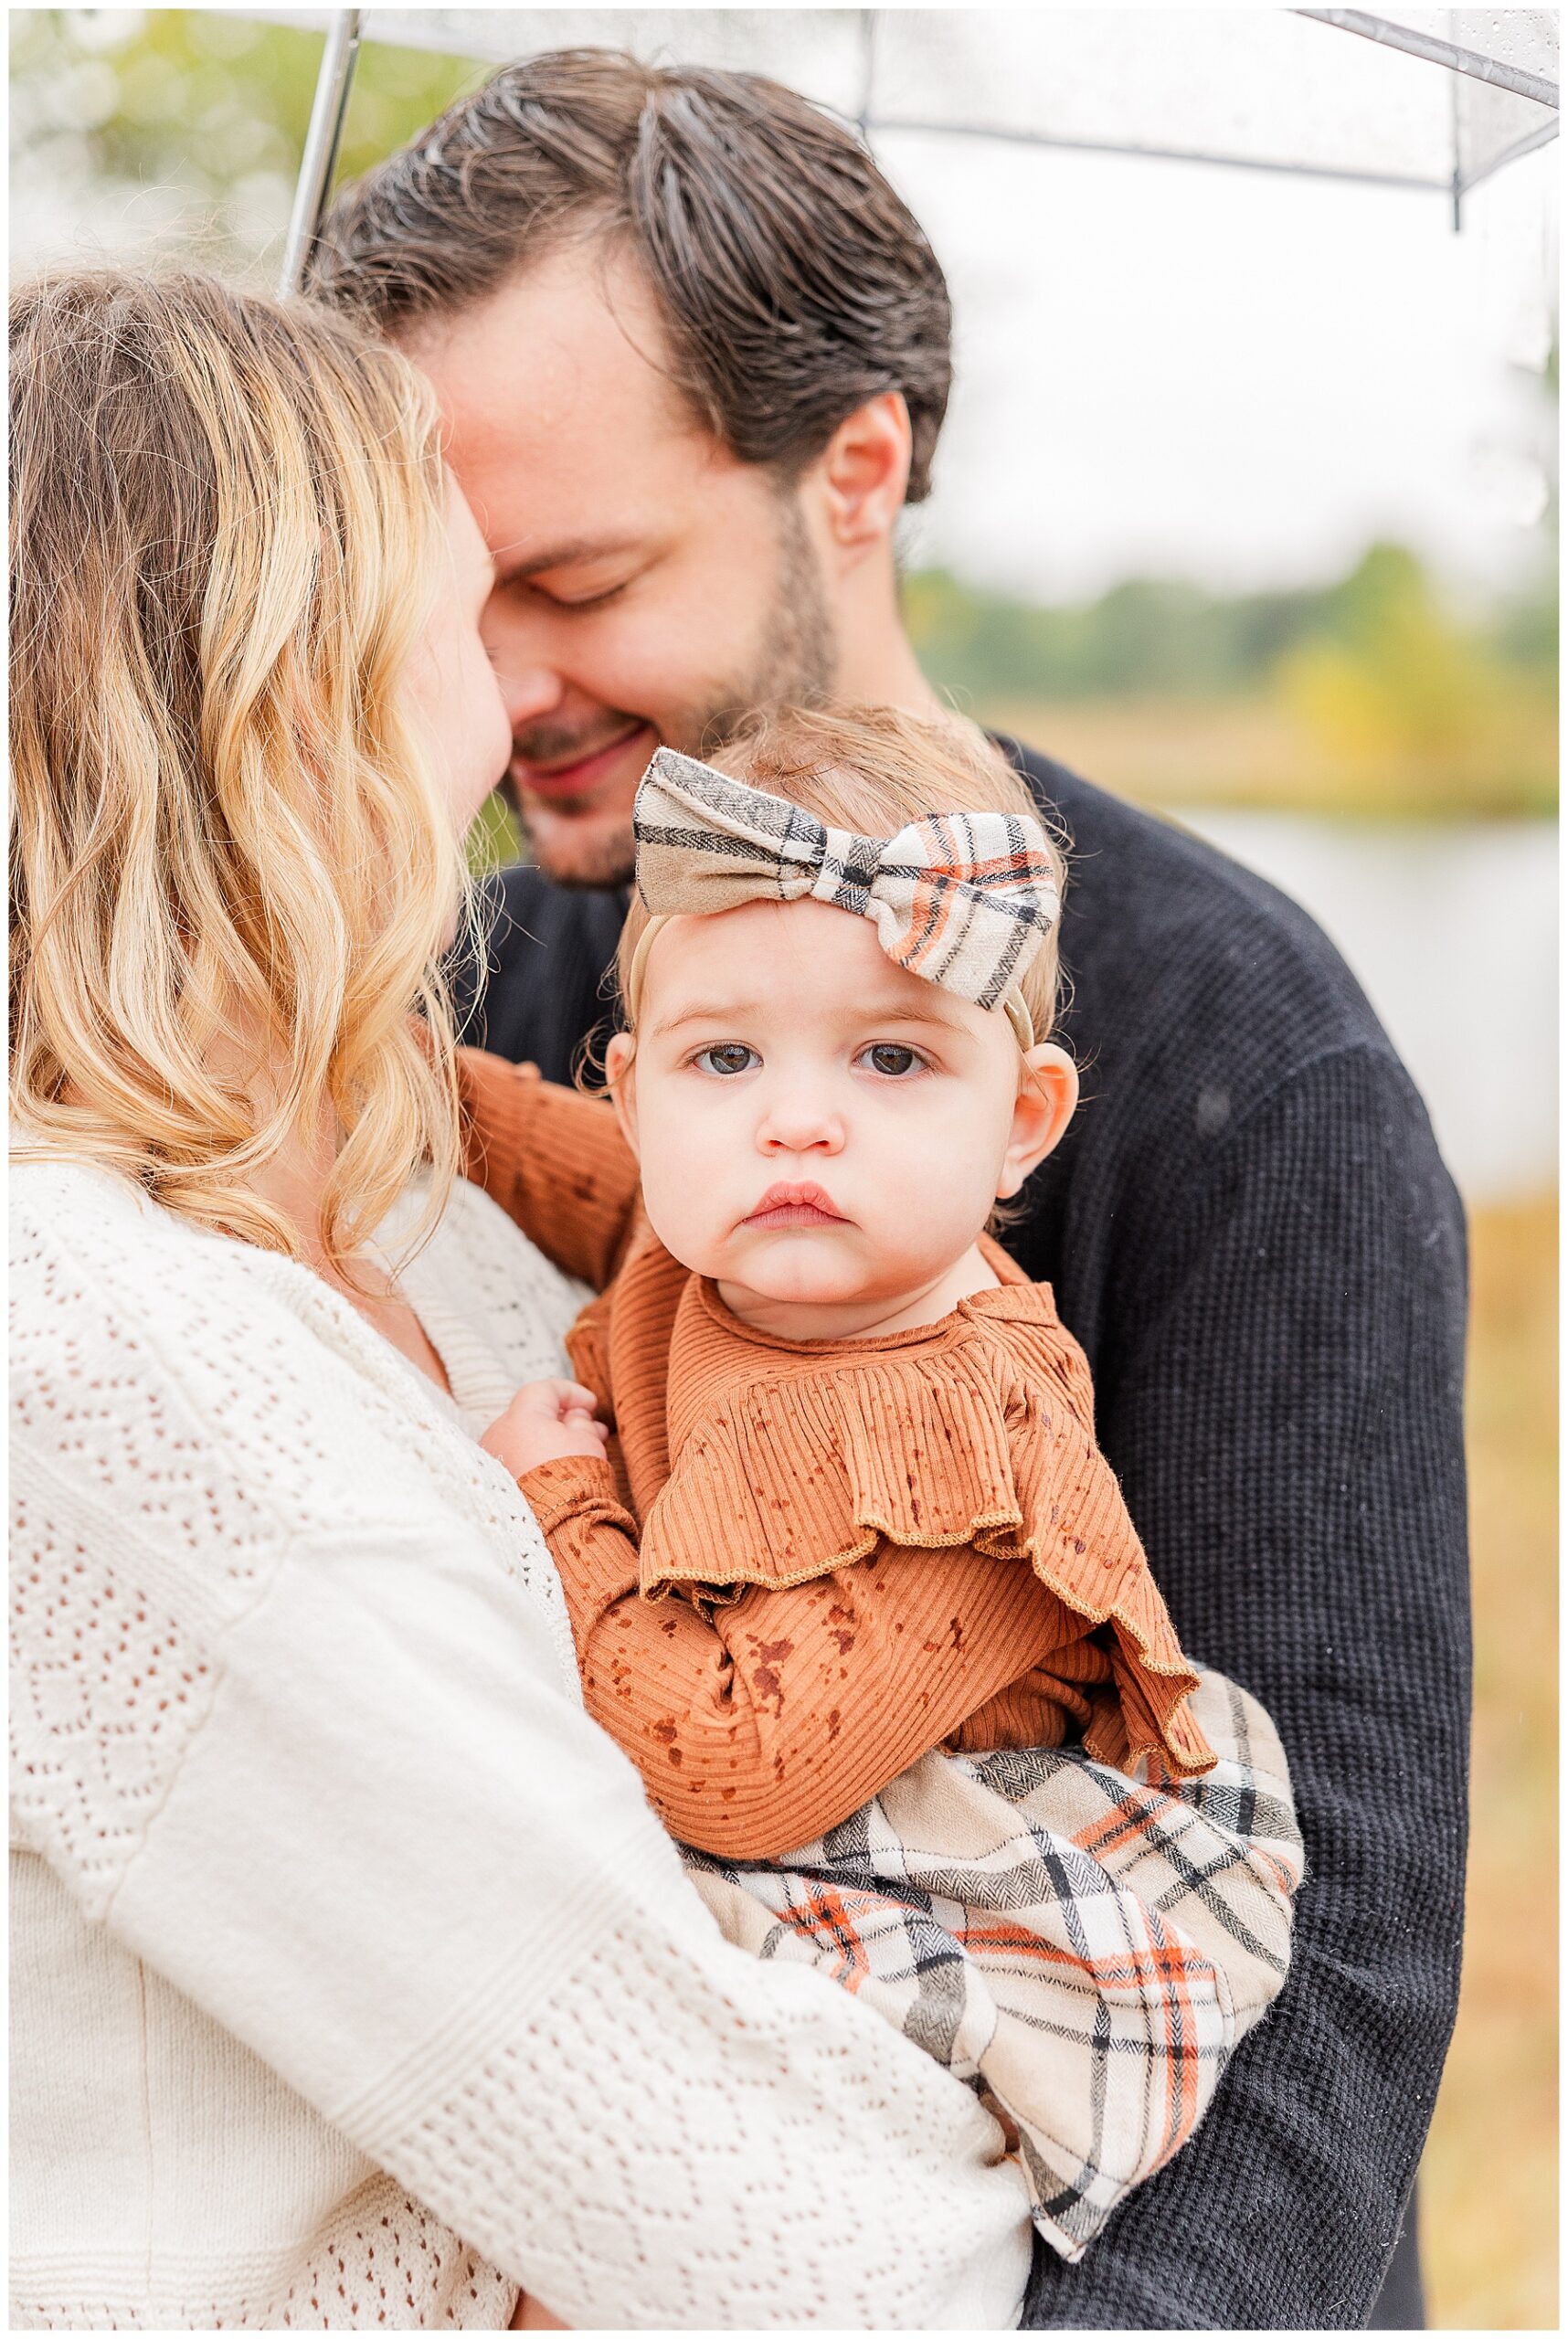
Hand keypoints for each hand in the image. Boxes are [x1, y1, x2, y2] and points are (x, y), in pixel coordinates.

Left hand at [481, 1379, 610, 1478]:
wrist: (552, 1528)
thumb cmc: (572, 1480)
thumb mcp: (588, 1442)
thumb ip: (581, 1422)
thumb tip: (574, 1418)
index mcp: (521, 1417)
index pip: (544, 1390)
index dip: (571, 1393)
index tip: (592, 1405)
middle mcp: (498, 1434)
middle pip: (532, 1414)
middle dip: (563, 1419)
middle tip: (592, 1428)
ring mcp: (492, 1460)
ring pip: (523, 1439)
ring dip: (551, 1440)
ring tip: (580, 1451)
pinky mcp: (492, 1484)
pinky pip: (516, 1461)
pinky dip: (536, 1459)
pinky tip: (558, 1470)